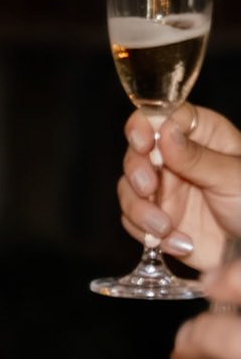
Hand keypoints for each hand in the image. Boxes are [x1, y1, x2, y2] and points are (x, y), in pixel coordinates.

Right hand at [118, 104, 240, 270]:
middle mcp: (179, 161)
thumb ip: (197, 157)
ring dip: (140, 210)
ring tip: (164, 228)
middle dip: (136, 172)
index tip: (144, 143)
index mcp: (205, 138)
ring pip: (129, 188)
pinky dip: (148, 233)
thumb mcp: (233, 178)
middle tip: (148, 188)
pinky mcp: (158, 219)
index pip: (165, 116)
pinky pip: (133, 220)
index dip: (146, 125)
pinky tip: (178, 242)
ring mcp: (167, 191)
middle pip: (137, 151)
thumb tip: (166, 131)